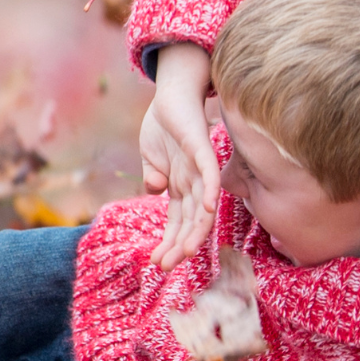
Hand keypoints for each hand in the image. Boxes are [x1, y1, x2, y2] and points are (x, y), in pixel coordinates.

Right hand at [140, 43, 218, 270]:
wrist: (173, 93)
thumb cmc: (164, 124)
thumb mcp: (150, 156)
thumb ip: (153, 175)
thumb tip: (154, 191)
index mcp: (179, 186)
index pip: (177, 221)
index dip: (168, 242)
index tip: (158, 262)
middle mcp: (193, 183)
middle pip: (190, 222)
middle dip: (178, 246)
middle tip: (167, 267)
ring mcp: (200, 169)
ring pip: (201, 207)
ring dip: (194, 231)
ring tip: (184, 252)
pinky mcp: (203, 150)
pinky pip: (209, 175)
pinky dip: (208, 192)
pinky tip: (205, 209)